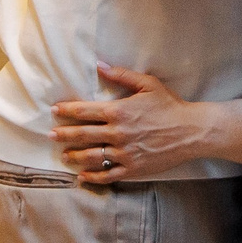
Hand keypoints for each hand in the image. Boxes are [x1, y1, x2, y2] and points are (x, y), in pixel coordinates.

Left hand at [50, 63, 206, 185]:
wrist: (191, 131)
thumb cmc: (170, 105)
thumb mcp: (148, 84)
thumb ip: (121, 75)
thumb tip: (100, 65)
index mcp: (119, 111)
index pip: (85, 111)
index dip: (67, 111)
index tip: (55, 111)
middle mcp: (117, 133)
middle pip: (82, 135)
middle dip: (64, 134)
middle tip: (51, 135)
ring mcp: (124, 153)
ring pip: (91, 157)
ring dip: (74, 156)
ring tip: (63, 156)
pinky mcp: (132, 168)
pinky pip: (107, 175)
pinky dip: (92, 177)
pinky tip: (82, 176)